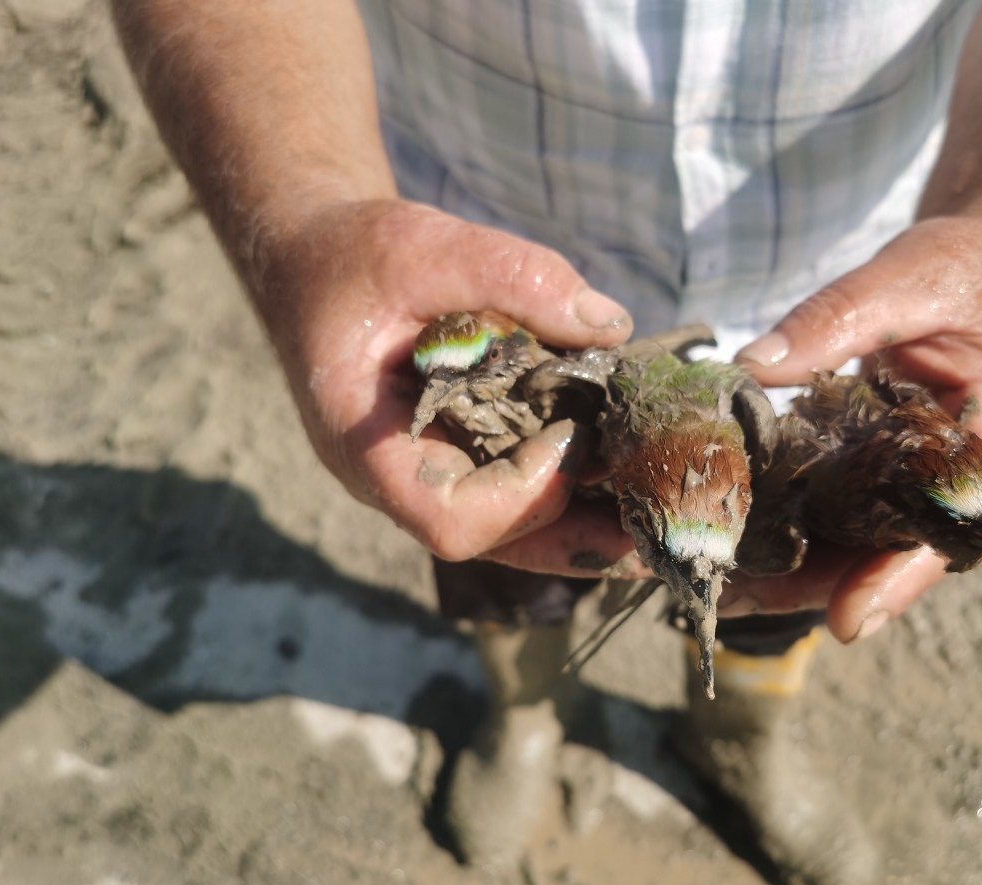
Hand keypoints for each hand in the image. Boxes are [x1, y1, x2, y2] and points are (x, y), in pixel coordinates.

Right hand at [255, 197, 638, 572]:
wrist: (317, 265)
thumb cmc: (353, 259)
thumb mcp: (422, 246)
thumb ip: (511, 275)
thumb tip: (611, 325)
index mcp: (367, 445)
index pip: (446, 518)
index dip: (518, 497)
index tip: (568, 440)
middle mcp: (399, 478)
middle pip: (495, 541)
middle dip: (578, 539)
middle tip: (661, 530)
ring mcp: (430, 473)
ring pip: (512, 532)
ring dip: (586, 527)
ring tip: (665, 515)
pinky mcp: (459, 455)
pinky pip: (517, 494)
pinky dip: (574, 490)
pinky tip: (631, 474)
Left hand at [730, 215, 981, 640]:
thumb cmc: (973, 268)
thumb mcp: (911, 277)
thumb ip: (839, 317)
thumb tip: (752, 365)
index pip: (947, 529)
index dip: (897, 577)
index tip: (846, 620)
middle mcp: (954, 477)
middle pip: (887, 550)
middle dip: (814, 586)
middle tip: (736, 603)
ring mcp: (914, 473)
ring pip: (855, 536)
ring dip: (790, 564)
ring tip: (717, 583)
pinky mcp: (878, 460)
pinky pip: (835, 500)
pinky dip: (787, 516)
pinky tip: (729, 529)